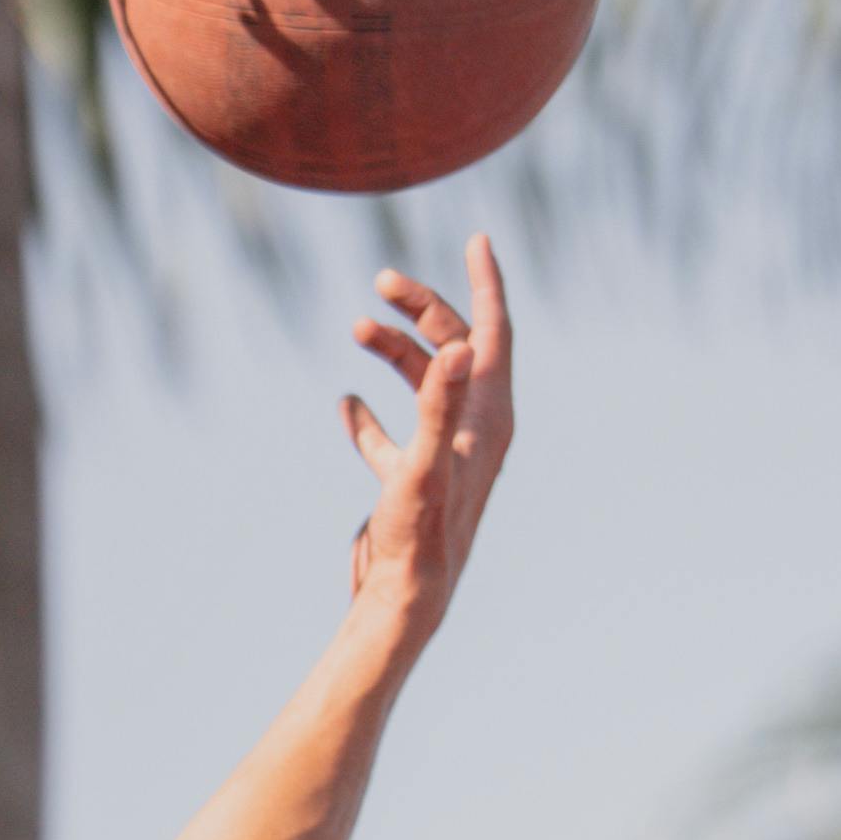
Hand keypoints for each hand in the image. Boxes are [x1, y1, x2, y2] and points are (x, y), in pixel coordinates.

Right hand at [342, 235, 511, 643]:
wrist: (405, 601)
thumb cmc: (422, 534)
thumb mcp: (427, 461)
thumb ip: (441, 402)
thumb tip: (461, 344)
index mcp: (488, 416)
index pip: (494, 332)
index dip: (486, 283)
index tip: (477, 238)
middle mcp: (474, 429)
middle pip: (455, 348)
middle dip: (421, 309)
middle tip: (381, 280)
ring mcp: (445, 454)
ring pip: (422, 385)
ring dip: (392, 353)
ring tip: (354, 331)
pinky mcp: (414, 483)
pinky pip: (394, 435)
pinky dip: (371, 415)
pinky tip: (346, 405)